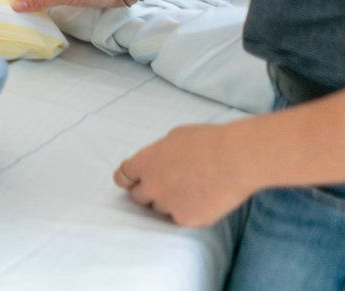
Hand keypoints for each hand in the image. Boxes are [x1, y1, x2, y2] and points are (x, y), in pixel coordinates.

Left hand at [115, 123, 254, 225]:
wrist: (235, 160)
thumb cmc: (207, 142)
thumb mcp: (173, 138)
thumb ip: (159, 154)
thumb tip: (159, 161)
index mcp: (143, 163)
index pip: (122, 178)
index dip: (130, 179)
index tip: (136, 180)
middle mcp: (151, 187)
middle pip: (138, 197)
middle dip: (149, 191)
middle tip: (169, 185)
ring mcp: (168, 205)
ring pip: (161, 208)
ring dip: (170, 202)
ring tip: (193, 189)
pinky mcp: (187, 219)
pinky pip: (182, 218)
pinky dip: (190, 211)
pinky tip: (205, 199)